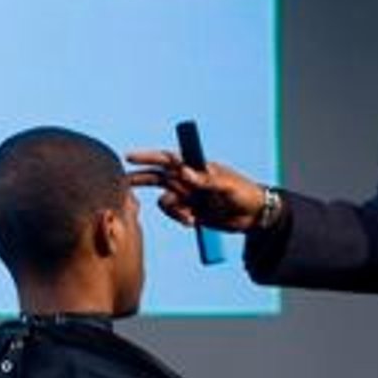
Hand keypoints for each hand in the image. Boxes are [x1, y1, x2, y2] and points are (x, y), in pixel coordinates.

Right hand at [125, 149, 268, 233]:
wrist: (255, 215)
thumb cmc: (245, 193)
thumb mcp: (227, 186)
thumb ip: (205, 179)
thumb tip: (183, 171)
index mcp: (195, 168)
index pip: (167, 158)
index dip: (147, 156)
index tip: (130, 157)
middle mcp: (188, 180)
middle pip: (157, 177)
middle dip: (140, 178)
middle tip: (123, 182)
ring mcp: (189, 196)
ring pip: (165, 201)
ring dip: (173, 211)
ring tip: (190, 218)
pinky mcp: (191, 212)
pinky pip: (175, 215)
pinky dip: (180, 219)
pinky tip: (193, 221)